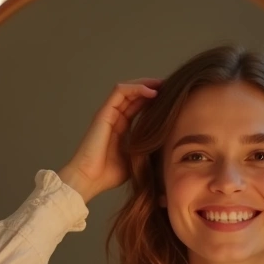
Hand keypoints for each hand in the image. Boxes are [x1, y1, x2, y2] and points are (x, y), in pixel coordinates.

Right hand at [58, 78, 160, 202]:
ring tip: (163, 85)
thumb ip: (147, 148)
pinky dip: (136, 88)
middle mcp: (115, 117)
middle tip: (171, 87)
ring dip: (145, 84)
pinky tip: (152, 92)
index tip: (173, 99)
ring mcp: (108, 114)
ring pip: (127, 89)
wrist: (90, 180)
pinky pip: (119, 92)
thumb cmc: (109, 175)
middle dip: (152, 87)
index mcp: (122, 127)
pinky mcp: (104, 113)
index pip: (139, 105)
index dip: (155, 100)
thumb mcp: (137, 159)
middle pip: (134, 94)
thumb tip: (168, 147)